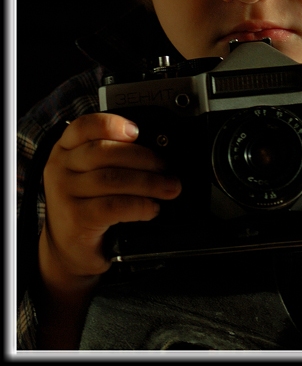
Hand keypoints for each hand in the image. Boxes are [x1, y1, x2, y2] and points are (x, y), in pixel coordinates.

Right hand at [39, 113, 180, 287]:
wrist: (71, 248)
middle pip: (105, 152)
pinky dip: (139, 205)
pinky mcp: (75, 219)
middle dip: (145, 158)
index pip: (85, 126)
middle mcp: (60, 167)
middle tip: (167, 169)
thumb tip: (158, 150)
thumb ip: (114, 155)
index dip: (112, 124)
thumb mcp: (93, 173)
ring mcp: (64, 193)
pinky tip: (150, 209)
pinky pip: (113, 206)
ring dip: (149, 182)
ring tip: (168, 188)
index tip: (137, 131)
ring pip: (112, 178)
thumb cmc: (89, 204)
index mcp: (67, 148)